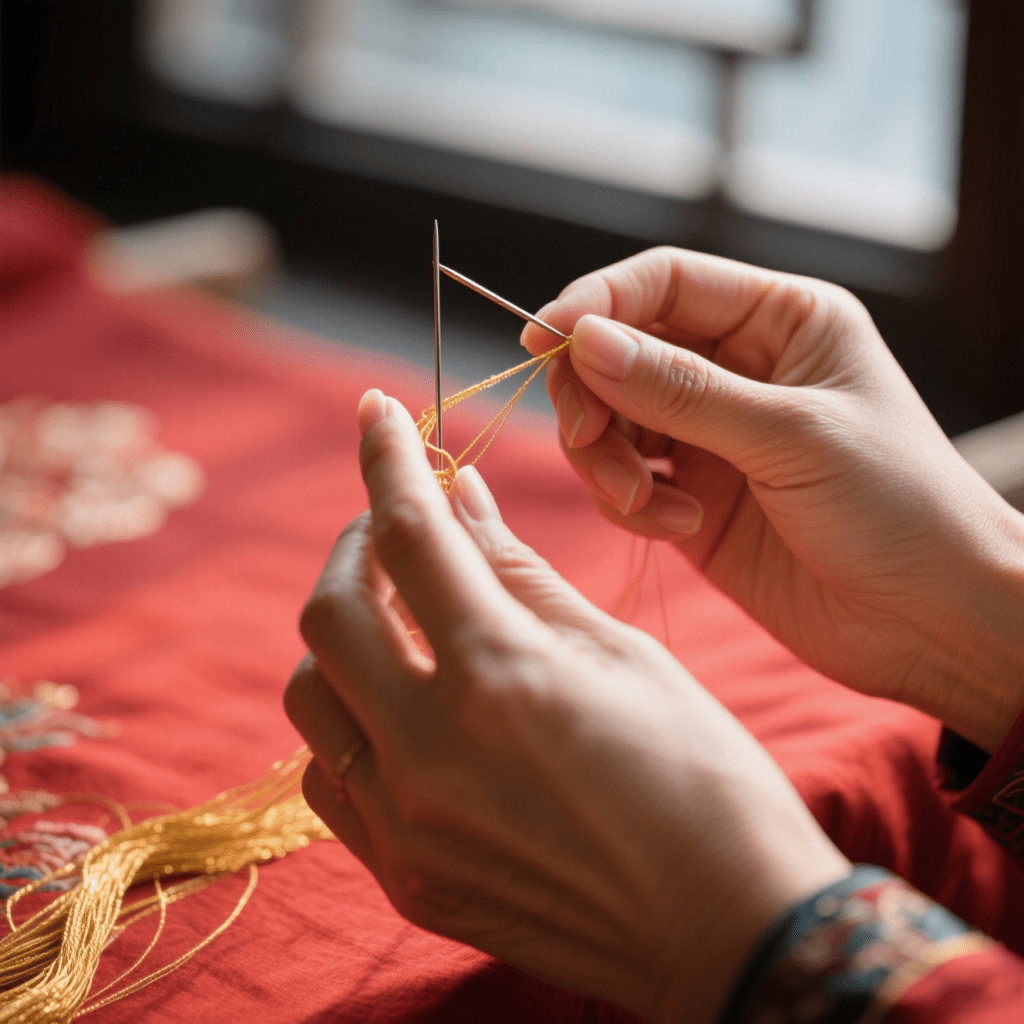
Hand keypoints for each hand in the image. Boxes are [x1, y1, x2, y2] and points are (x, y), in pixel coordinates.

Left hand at [285, 390, 848, 1022]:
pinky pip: (328, 776)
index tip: (374, 411)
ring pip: (314, 693)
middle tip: (400, 524)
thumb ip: (520, 571)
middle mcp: (429, 752)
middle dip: (358, 544)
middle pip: (331, 611)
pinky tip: (402, 700)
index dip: (387, 458)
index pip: (409, 534)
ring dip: (346, 632)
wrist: (728, 927)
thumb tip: (461, 497)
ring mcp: (405, 825)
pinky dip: (351, 716)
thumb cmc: (703, 776)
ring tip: (404, 612)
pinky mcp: (405, 875)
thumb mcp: (620, 653)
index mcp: (501, 676)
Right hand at [522, 247, 1023, 752]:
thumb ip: (681, 390)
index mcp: (780, 321)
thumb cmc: (898, 508)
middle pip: (620, 351)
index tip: (542, 341)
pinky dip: (629, 503)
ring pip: (610, 419)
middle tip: (589, 438)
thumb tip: (585, 341)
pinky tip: (678, 527)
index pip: (665, 283)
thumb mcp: (791, 436)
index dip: (597, 302)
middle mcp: (738, 369)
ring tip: (646, 505)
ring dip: (606, 460)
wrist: (929, 620)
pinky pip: (624, 480)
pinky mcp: (691, 496)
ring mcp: (710, 435)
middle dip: (592, 395)